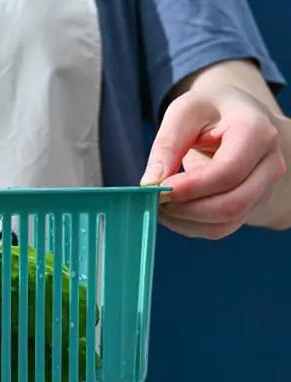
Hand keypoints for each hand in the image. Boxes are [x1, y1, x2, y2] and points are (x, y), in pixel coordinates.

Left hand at [141, 86, 286, 239]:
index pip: (227, 172)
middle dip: (186, 209)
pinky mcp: (250, 207)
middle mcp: (269, 164)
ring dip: (184, 221)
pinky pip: (219, 229)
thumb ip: (167, 144)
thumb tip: (151, 182)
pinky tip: (173, 211)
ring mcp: (263, 189)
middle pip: (230, 204)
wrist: (234, 119)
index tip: (159, 188)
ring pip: (224, 223)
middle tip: (156, 200)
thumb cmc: (208, 112)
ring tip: (161, 204)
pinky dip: (190, 226)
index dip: (190, 187)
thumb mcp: (184, 112)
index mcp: (258, 133)